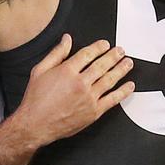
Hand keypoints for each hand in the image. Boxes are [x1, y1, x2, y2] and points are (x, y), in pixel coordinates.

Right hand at [14, 35, 134, 147]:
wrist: (35, 124)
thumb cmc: (36, 99)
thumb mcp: (40, 70)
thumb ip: (56, 53)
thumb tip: (66, 39)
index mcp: (67, 71)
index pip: (88, 54)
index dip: (98, 47)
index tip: (105, 44)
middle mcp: (80, 83)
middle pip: (101, 65)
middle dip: (113, 56)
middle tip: (121, 51)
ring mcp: (89, 98)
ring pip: (109, 80)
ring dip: (121, 70)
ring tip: (128, 63)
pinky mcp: (94, 112)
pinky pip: (112, 100)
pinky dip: (123, 92)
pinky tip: (129, 86)